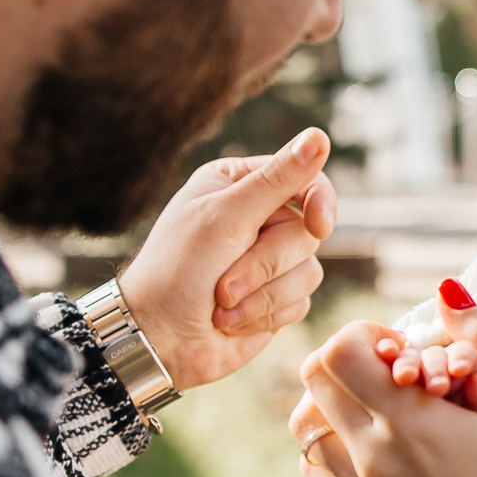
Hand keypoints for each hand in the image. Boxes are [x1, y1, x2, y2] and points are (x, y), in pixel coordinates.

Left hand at [118, 128, 334, 389]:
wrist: (157, 340)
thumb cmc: (178, 271)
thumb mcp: (225, 217)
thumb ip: (277, 180)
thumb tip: (318, 136)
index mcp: (239, 185)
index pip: (305, 179)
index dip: (319, 201)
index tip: (319, 226)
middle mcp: (256, 218)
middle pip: (307, 233)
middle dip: (266, 264)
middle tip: (224, 284)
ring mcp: (267, 261)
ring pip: (308, 271)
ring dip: (263, 295)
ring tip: (222, 306)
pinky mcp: (274, 298)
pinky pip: (300, 302)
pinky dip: (266, 314)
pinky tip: (232, 322)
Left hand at [295, 292, 476, 476]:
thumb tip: (444, 288)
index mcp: (412, 425)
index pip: (337, 352)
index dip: (366, 335)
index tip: (405, 348)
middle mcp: (372, 460)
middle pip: (314, 381)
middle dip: (350, 362)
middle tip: (398, 373)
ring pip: (309, 427)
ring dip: (341, 406)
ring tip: (393, 413)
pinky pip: (317, 469)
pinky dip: (337, 446)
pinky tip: (384, 448)